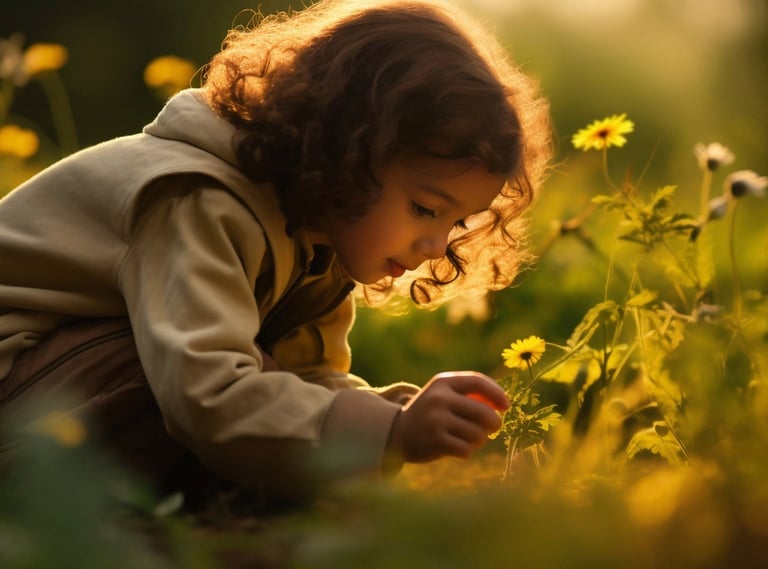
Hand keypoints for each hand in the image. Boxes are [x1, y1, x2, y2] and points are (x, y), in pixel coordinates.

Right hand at [387, 371, 509, 462]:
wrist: (398, 432)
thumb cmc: (432, 413)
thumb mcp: (444, 395)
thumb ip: (470, 395)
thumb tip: (504, 402)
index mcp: (443, 383)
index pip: (477, 382)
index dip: (497, 393)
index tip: (506, 405)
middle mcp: (439, 399)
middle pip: (484, 412)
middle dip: (494, 423)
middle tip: (492, 428)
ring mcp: (436, 420)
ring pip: (478, 434)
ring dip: (479, 440)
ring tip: (468, 439)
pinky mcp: (436, 441)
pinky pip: (467, 449)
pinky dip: (467, 451)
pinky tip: (457, 448)